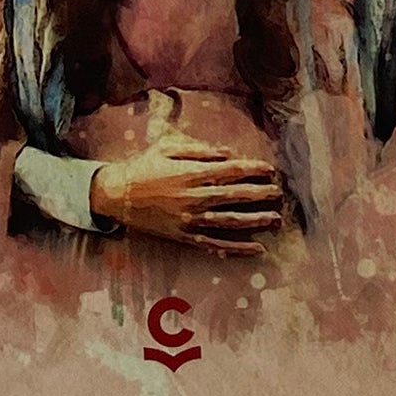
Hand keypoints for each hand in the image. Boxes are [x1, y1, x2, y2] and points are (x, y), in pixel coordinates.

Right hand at [87, 143, 289, 249]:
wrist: (116, 195)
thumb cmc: (142, 167)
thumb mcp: (167, 147)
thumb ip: (198, 149)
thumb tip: (227, 153)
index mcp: (191, 173)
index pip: (231, 171)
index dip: (253, 169)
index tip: (270, 169)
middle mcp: (194, 197)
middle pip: (236, 196)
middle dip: (261, 194)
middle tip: (279, 194)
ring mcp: (191, 220)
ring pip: (231, 221)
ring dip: (256, 221)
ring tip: (276, 219)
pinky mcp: (185, 236)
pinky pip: (216, 244)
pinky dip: (238, 247)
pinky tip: (257, 248)